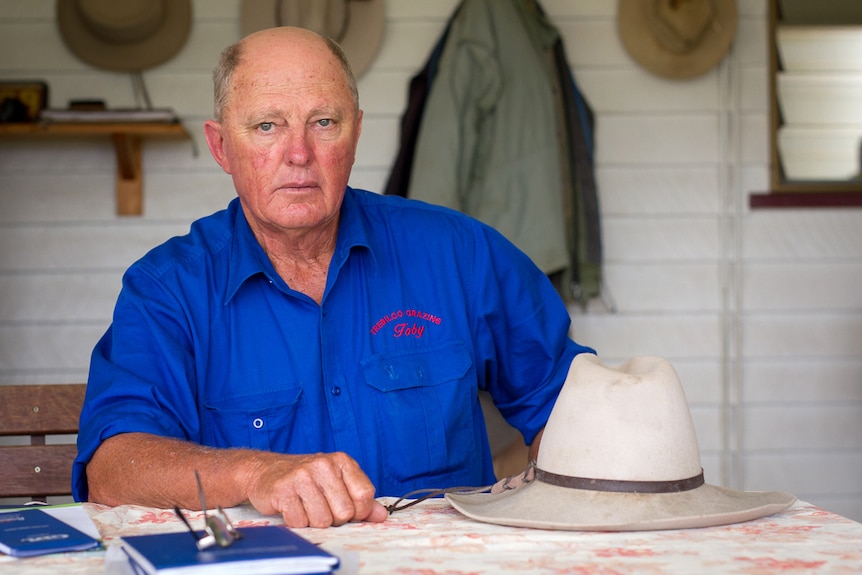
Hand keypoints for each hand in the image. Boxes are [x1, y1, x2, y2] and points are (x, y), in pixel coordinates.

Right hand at [244, 451, 387, 527]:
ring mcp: (302, 476)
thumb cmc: (307, 479)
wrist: (266, 471)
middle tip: (322, 507)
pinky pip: (300, 522)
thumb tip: (381, 515)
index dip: (358, 511)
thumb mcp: (337, 482)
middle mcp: (323, 465)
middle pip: (344, 512)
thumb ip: (361, 499)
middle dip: (334, 518)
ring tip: (306, 506)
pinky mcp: (283, 490)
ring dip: (314, 521)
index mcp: (341, 461)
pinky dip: (297, 521)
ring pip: (322, 521)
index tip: (348, 510)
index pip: (364, 495)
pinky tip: (293, 507)